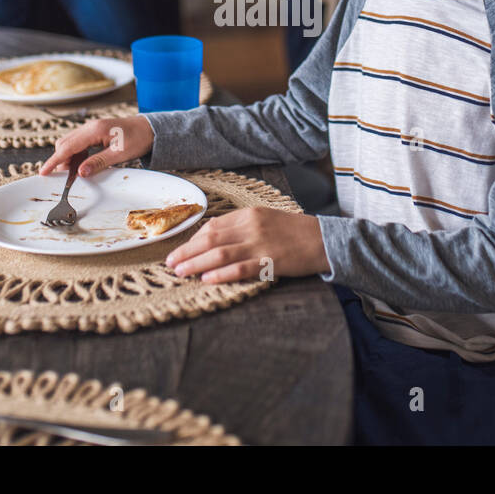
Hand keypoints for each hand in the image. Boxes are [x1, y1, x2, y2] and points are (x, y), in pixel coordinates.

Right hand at [39, 116, 154, 176]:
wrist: (151, 129)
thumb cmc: (139, 138)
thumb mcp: (120, 153)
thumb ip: (99, 162)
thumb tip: (80, 173)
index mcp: (95, 130)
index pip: (67, 147)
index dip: (54, 161)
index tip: (44, 172)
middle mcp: (90, 127)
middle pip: (65, 144)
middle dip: (60, 161)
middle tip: (64, 179)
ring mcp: (91, 128)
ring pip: (70, 144)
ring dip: (69, 159)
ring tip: (74, 175)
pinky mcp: (95, 132)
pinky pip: (79, 144)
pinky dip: (76, 155)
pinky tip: (83, 166)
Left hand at [165, 206, 329, 283]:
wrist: (324, 239)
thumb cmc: (294, 231)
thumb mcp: (265, 218)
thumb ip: (241, 225)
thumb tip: (213, 233)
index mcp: (249, 214)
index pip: (213, 226)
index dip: (192, 240)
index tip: (179, 250)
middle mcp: (251, 227)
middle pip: (210, 239)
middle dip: (187, 252)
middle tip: (170, 263)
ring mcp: (261, 244)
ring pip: (220, 254)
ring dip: (196, 263)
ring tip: (181, 272)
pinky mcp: (270, 261)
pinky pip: (240, 268)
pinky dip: (221, 273)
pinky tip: (207, 279)